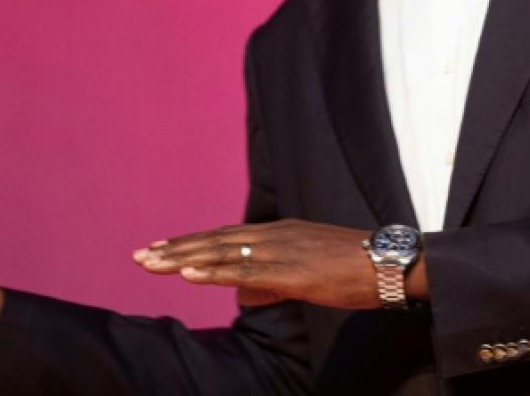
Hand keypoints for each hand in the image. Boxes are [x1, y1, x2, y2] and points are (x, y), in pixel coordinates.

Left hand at [134, 219, 423, 309]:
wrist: (389, 262)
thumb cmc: (353, 269)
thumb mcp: (307, 272)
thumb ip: (273, 281)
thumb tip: (244, 295)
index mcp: (278, 233)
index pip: (223, 237)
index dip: (189, 243)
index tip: (159, 248)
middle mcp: (274, 235)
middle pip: (214, 242)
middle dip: (174, 249)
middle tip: (139, 255)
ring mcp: (281, 251)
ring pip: (221, 254)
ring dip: (182, 259)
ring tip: (150, 263)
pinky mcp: (292, 271)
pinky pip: (244, 273)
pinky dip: (212, 272)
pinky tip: (187, 274)